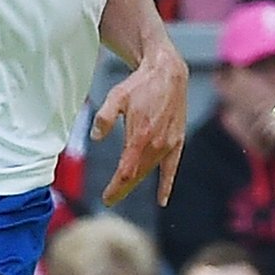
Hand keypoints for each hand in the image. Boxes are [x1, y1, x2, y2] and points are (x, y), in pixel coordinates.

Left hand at [94, 46, 187, 204]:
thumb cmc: (140, 85)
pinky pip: (171, 168)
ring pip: (150, 172)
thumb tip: (96, 138)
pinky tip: (162, 200)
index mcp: (140, 136)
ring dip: (137, 184)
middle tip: (110, 199)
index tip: (106, 198)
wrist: (167, 74)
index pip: (126, 172)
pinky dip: (166, 184)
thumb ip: (104, 118)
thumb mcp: (116, 97)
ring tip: (124, 192)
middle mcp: (156, 144)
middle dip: (123, 190)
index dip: (116, 188)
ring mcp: (168, 144)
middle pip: (137, 176)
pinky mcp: (177, 141)